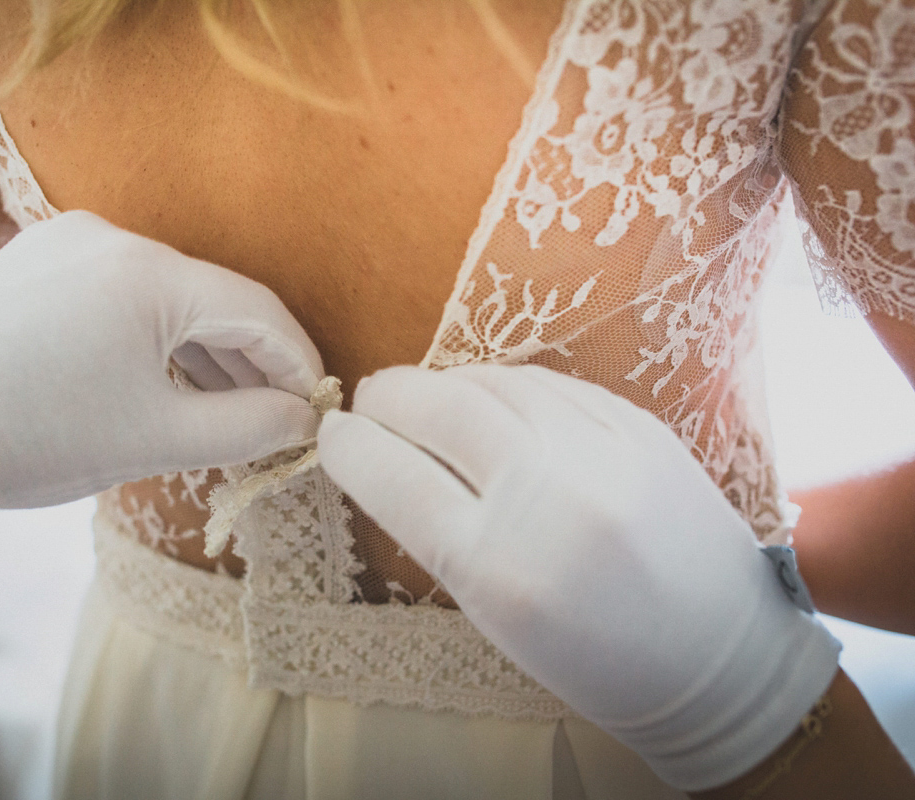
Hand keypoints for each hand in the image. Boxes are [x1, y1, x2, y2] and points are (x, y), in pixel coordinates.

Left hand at [0, 210, 322, 527]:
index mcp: (147, 274)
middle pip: (215, 298)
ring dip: (206, 351)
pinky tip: (169, 382)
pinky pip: (124, 292)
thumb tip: (305, 419)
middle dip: (254, 361)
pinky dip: (157, 337)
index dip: (300, 363)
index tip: (321, 410)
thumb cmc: (26, 439)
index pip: (259, 311)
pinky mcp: (40, 257)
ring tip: (230, 410)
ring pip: (169, 296)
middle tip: (280, 419)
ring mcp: (70, 240)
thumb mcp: (153, 441)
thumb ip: (248, 428)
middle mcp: (113, 236)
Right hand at [317, 364, 840, 791]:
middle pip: (440, 408)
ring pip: (495, 382)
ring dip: (445, 383)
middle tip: (372, 400)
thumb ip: (441, 533)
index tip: (334, 436)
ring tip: (428, 397)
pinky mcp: (641, 426)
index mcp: (497, 568)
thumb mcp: (495, 612)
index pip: (393, 476)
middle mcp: (548, 497)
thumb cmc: (591, 655)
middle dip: (388, 394)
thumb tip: (388, 456)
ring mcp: (602, 452)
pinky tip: (492, 396)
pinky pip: (551, 383)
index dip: (349, 447)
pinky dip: (506, 384)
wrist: (718, 656)